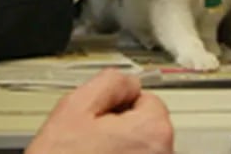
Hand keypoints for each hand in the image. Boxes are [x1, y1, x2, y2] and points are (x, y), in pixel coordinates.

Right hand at [26, 69, 173, 153]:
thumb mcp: (76, 106)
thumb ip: (110, 82)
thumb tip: (129, 82)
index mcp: (154, 131)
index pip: (148, 99)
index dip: (118, 105)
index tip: (100, 118)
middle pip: (146, 127)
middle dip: (121, 128)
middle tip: (89, 139)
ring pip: (138, 148)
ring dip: (119, 149)